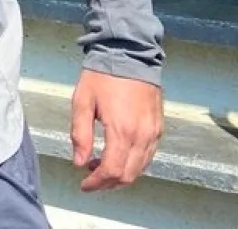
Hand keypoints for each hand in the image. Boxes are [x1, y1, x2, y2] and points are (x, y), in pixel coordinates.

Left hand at [71, 68, 162, 191]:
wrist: (129, 53)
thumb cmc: (102, 75)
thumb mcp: (82, 101)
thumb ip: (80, 134)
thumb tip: (79, 162)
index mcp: (121, 130)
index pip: (111, 170)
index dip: (96, 183)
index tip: (84, 185)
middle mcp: (142, 136)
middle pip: (128, 175)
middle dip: (108, 183)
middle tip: (91, 178)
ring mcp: (154, 132)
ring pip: (140, 168)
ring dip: (121, 175)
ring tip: (100, 166)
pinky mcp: (159, 127)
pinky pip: (148, 155)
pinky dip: (134, 164)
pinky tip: (118, 155)